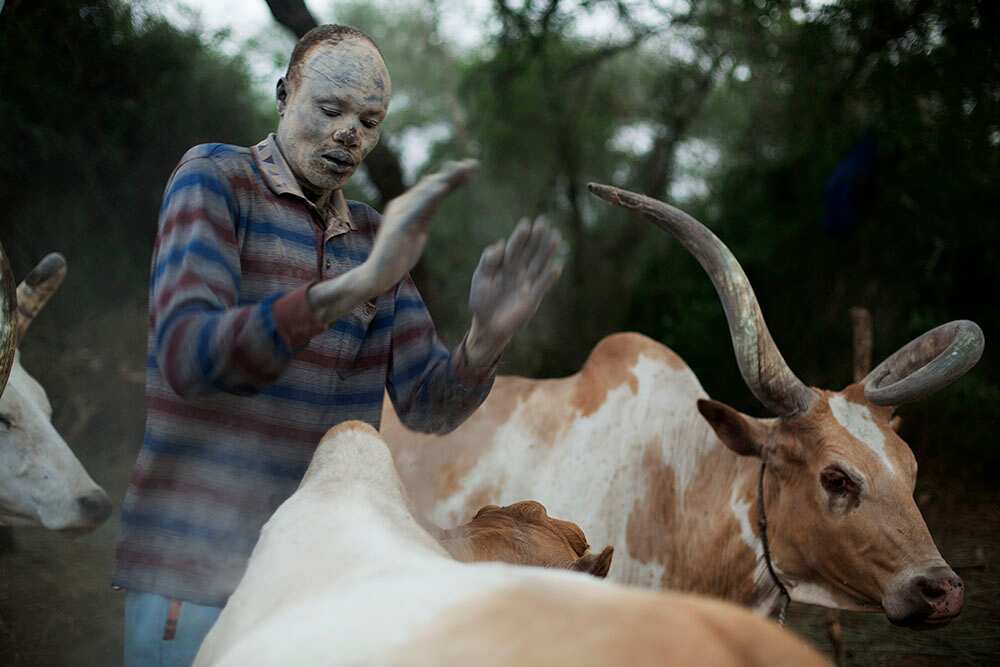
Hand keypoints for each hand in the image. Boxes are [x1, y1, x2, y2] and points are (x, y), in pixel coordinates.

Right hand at [364, 159, 477, 294]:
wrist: (377, 275)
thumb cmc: (397, 257)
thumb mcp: (418, 231)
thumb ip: (425, 216)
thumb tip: (435, 203)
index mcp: (408, 206)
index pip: (434, 189)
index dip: (453, 179)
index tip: (472, 169)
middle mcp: (403, 205)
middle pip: (432, 186)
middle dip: (453, 174)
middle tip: (474, 163)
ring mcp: (400, 214)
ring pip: (426, 192)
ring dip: (445, 179)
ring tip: (462, 169)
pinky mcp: (399, 225)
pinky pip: (417, 208)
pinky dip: (430, 196)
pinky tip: (443, 187)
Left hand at [466, 218, 563, 364]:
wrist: (488, 325)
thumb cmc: (482, 301)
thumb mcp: (480, 279)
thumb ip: (488, 262)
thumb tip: (500, 245)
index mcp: (504, 264)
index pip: (514, 247)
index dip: (520, 236)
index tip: (526, 224)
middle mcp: (518, 271)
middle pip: (529, 251)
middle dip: (536, 237)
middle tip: (544, 222)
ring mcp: (527, 283)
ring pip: (539, 264)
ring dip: (547, 251)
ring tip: (556, 237)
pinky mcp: (533, 297)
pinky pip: (543, 285)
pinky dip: (550, 276)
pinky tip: (557, 265)